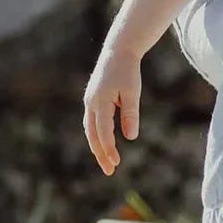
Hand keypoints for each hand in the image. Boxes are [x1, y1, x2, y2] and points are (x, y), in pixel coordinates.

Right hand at [83, 46, 141, 175]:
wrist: (118, 52)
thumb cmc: (128, 71)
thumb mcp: (133, 92)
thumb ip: (130, 114)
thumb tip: (130, 137)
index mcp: (100, 101)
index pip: (103, 131)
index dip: (108, 148)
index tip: (115, 163)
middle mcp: (91, 103)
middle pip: (93, 135)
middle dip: (101, 154)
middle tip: (110, 171)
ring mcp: (89, 102)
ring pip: (90, 130)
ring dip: (98, 147)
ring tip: (108, 162)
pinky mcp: (92, 100)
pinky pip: (92, 123)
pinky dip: (97, 136)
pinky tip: (105, 144)